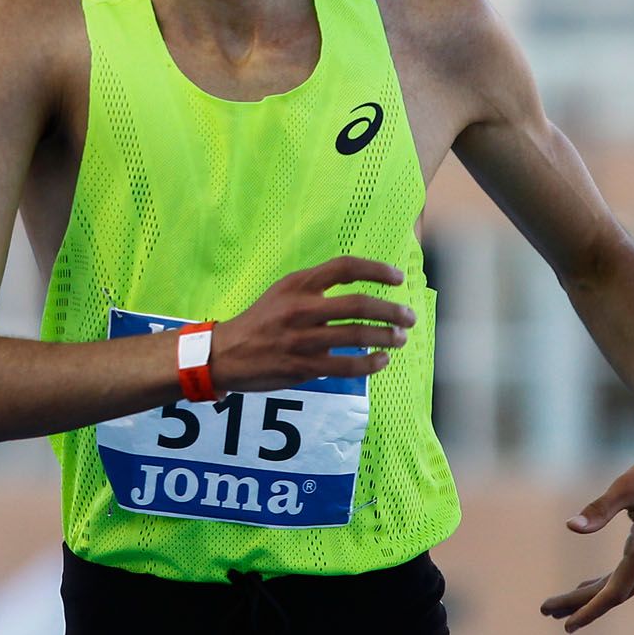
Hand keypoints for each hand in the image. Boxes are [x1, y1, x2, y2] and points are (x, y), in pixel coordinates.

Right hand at [212, 257, 414, 392]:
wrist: (225, 354)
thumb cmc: (260, 321)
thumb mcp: (282, 292)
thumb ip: (315, 288)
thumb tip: (358, 290)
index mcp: (298, 284)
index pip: (344, 268)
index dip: (376, 270)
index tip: (398, 278)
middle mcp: (302, 308)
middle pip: (359, 304)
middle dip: (391, 311)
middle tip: (408, 317)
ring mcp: (303, 339)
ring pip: (357, 336)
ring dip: (386, 337)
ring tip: (399, 338)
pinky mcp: (303, 367)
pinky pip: (346, 366)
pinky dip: (370, 364)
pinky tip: (381, 360)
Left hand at [541, 426, 633, 633]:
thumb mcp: (627, 485)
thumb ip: (599, 510)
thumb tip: (571, 527)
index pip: (615, 591)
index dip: (589, 608)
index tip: (567, 624)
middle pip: (615, 593)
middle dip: (581, 604)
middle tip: (547, 610)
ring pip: (625, 586)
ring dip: (593, 596)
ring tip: (561, 606)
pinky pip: (633, 575)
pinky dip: (610, 583)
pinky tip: (589, 585)